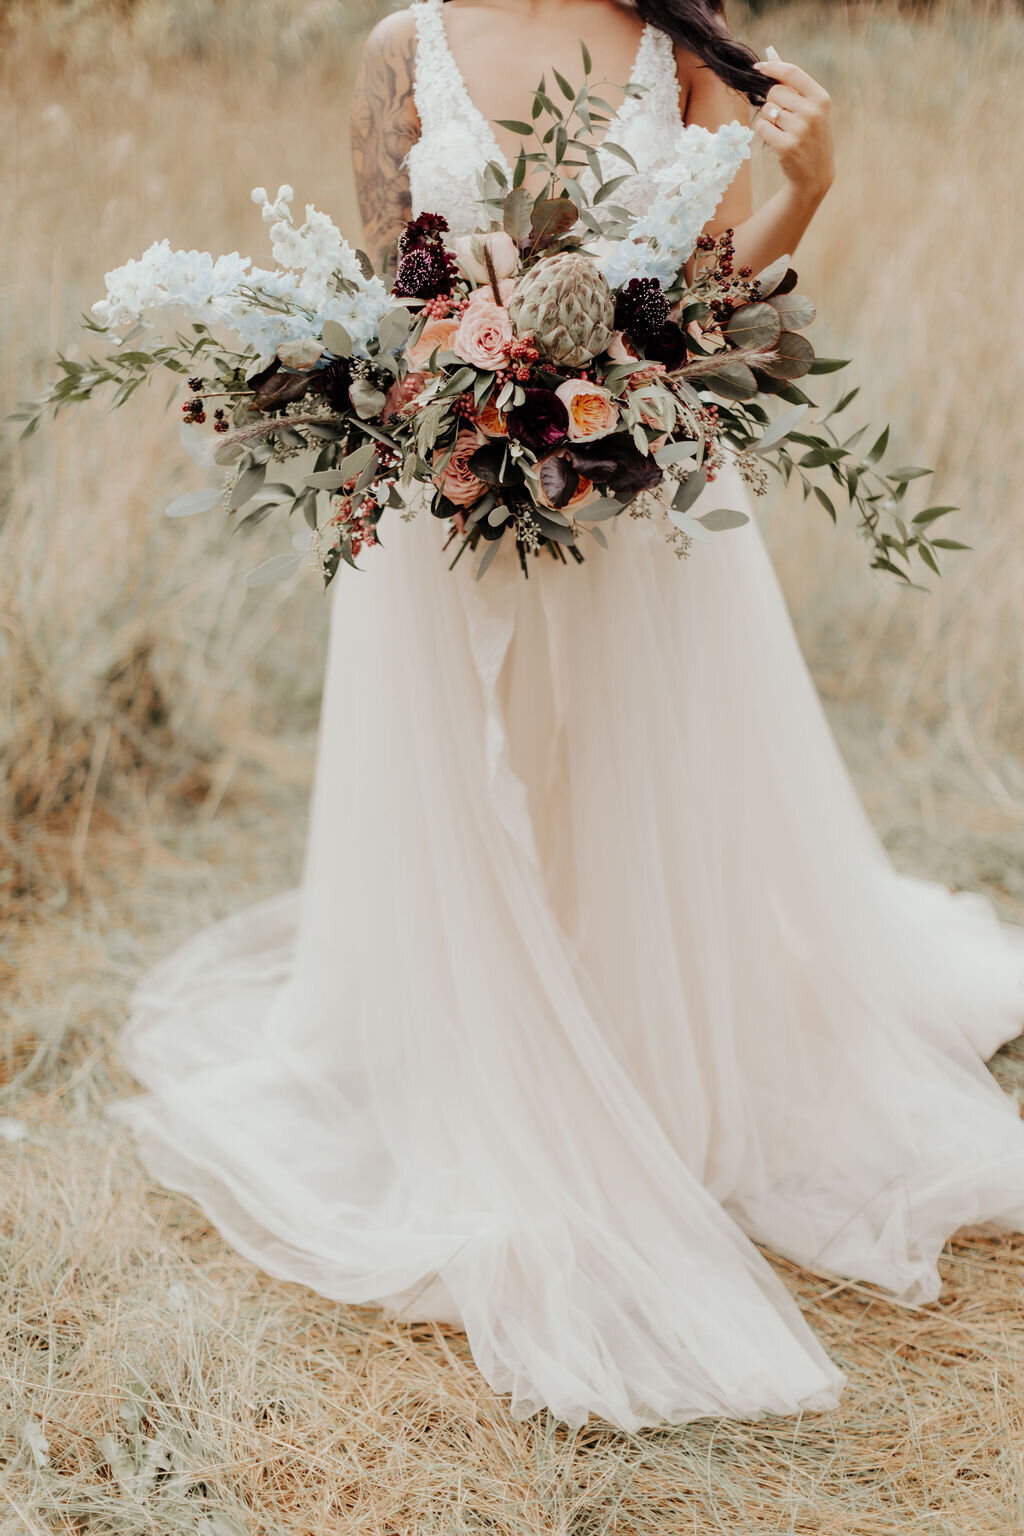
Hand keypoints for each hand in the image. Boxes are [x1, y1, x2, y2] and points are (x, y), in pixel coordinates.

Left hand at [752, 56, 834, 204]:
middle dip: (773, 102)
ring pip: (767, 110)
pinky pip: (762, 127)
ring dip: (769, 119)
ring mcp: (800, 130)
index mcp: (821, 98)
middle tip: (784, 118)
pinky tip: (777, 141)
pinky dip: (764, 132)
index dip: (772, 67)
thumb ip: (791, 81)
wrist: (815, 174)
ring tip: (784, 131)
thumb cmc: (810, 135)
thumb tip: (770, 51)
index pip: (792, 72)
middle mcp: (813, 112)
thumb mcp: (809, 107)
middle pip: (775, 92)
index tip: (757, 67)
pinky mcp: (786, 146)